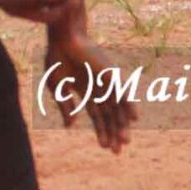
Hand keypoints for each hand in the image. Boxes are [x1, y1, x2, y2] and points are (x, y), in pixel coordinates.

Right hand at [47, 24, 134, 153]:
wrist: (62, 37)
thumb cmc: (56, 58)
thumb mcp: (56, 86)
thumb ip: (65, 106)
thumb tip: (72, 126)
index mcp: (85, 92)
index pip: (97, 116)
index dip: (102, 132)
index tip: (105, 148)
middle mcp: (99, 89)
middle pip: (110, 116)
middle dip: (114, 133)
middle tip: (118, 151)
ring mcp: (105, 82)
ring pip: (117, 108)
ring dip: (122, 125)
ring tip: (125, 142)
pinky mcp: (110, 74)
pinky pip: (122, 92)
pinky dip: (129, 105)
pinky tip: (134, 118)